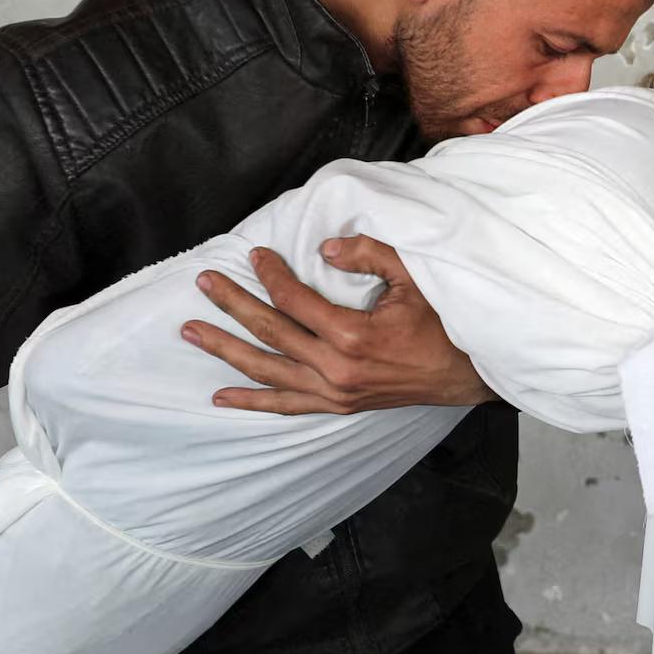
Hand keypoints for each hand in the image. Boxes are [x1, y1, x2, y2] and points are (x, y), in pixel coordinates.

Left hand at [183, 235, 495, 414]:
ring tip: (192, 332)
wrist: (462, 375)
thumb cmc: (439, 324)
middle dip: (233, 306)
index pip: (296, 301)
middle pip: (271, 333)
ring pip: (268, 371)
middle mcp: (336, 369)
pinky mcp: (336, 406)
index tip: (255, 254)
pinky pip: (286, 406)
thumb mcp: (412, 278)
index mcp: (353, 335)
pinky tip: (221, 395)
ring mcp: (334, 393)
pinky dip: (252, 401)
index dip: (271, 275)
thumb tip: (326, 247)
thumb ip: (370, 255)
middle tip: (204, 284)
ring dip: (227, 350)